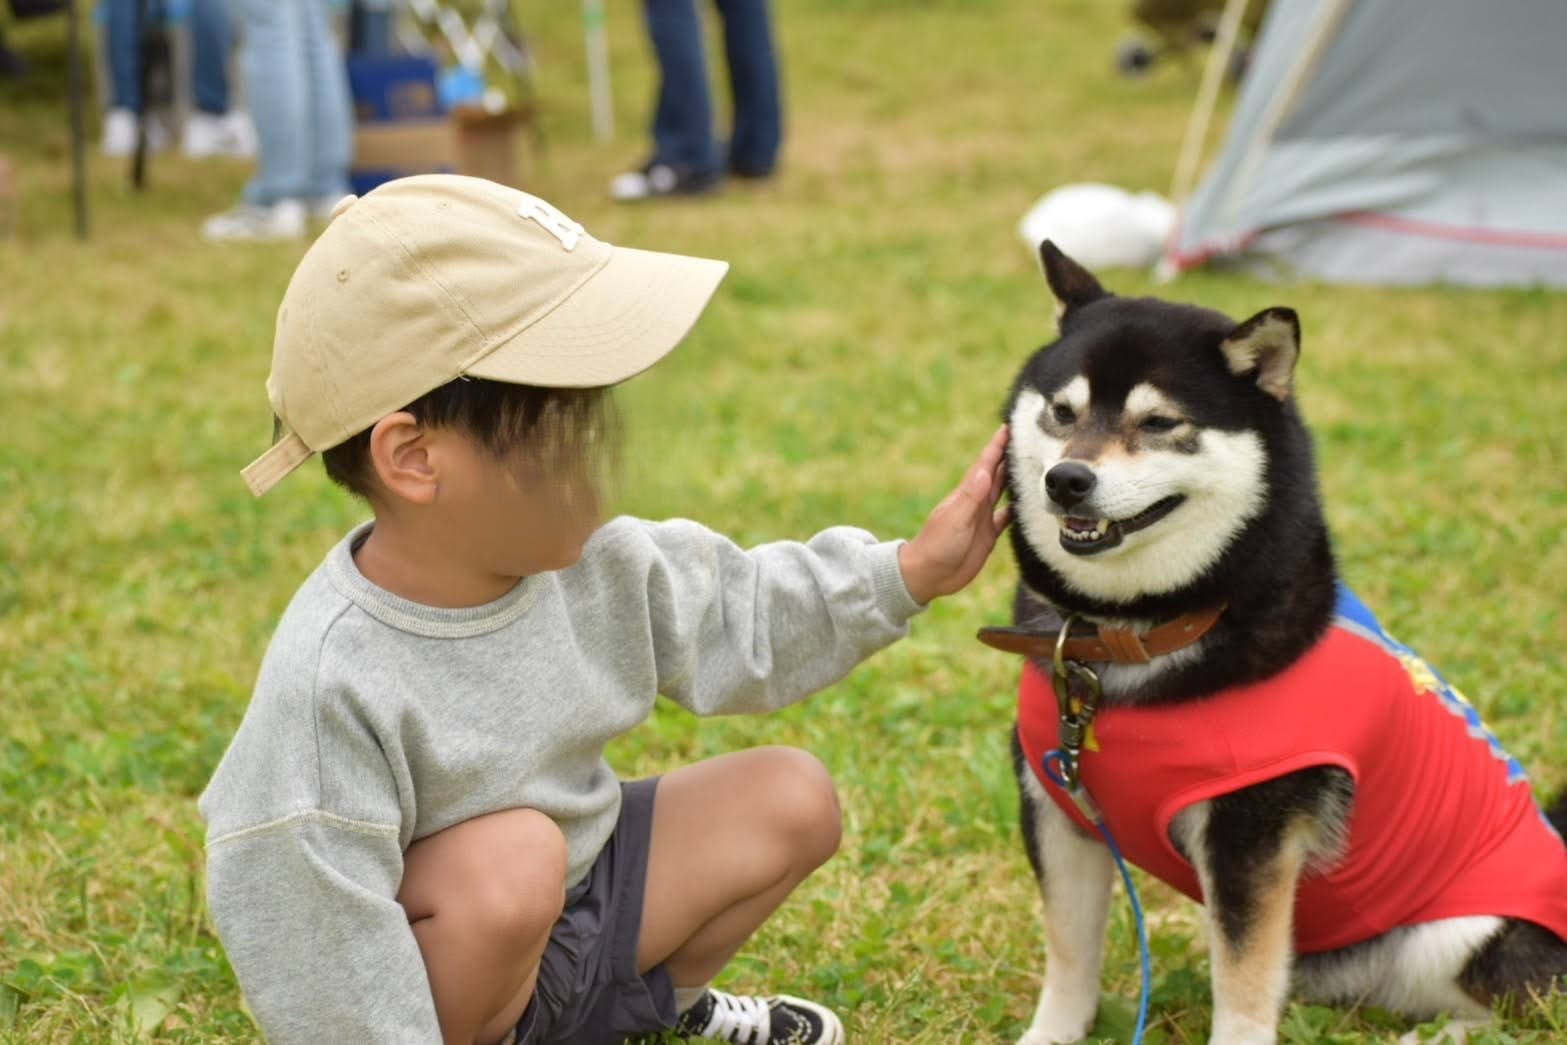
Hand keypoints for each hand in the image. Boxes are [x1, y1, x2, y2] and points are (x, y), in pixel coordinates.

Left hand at [898, 425, 1010, 604]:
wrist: (928, 574)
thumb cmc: (937, 546)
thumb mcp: (955, 519)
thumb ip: (971, 497)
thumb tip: (984, 470)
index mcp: (967, 494)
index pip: (986, 463)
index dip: (997, 446)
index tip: (1009, 427)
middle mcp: (976, 502)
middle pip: (997, 473)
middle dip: (1010, 456)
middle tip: (1027, 440)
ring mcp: (982, 518)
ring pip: (1003, 492)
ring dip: (1015, 479)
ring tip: (1031, 466)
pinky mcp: (988, 536)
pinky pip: (1006, 518)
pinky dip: (1016, 510)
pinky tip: (1027, 505)